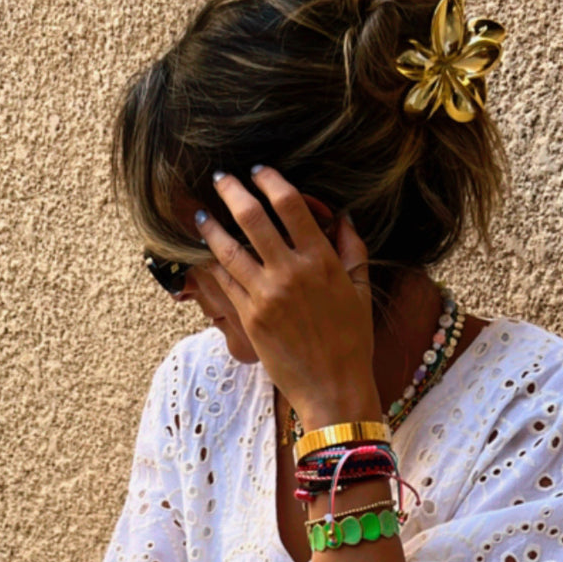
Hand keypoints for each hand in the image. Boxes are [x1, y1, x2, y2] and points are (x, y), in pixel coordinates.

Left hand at [196, 168, 379, 428]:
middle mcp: (290, 272)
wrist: (333, 390)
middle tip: (221, 177)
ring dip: (211, 225)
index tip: (259, 170)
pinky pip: (224, 282)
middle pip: (252, 217)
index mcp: (321, 260)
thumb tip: (343, 217)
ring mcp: (265, 295)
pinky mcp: (248, 318)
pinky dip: (212, 264)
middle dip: (232, 191)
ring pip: (228, 248)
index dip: (271, 180)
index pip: (290, 203)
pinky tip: (205, 253)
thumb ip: (353, 249)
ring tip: (201, 213)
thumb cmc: (352, 342)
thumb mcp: (361, 291)